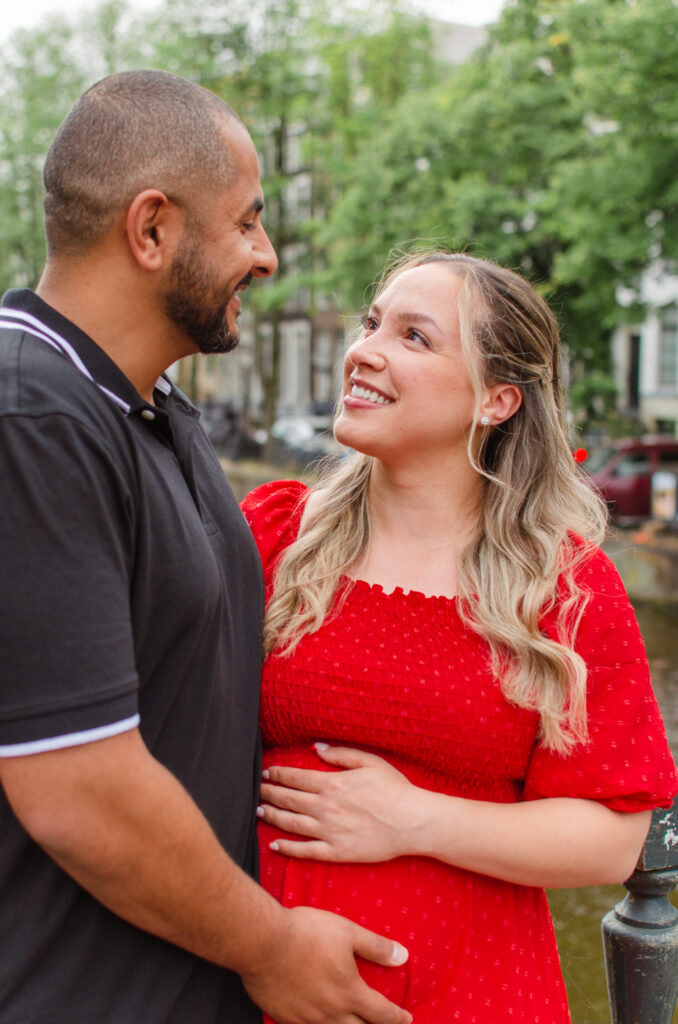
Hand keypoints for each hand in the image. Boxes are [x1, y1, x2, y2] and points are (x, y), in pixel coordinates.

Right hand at [241, 904, 411, 1023]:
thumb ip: (376, 947)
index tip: (407, 1019)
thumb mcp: (347, 932)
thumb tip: (402, 956)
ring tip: (352, 1021)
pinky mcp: (284, 1017)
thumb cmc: (305, 933)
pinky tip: (317, 1019)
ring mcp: (306, 1019)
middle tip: (380, 1023)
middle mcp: (330, 1012)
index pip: (382, 1014)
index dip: (398, 1018)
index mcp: (349, 993)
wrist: (262, 942)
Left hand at [258, 745, 423, 861]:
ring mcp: (329, 831)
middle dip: (269, 793)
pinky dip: (288, 848)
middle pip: (288, 799)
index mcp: (333, 784)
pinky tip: (275, 845)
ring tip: (259, 812)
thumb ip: (341, 754)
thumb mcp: (370, 762)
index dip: (277, 774)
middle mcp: (326, 807)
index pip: (295, 777)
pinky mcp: (336, 852)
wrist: (412, 822)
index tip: (266, 772)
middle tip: (256, 790)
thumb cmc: (395, 789)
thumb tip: (317, 748)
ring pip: (291, 823)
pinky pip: (306, 851)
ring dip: (272, 816)